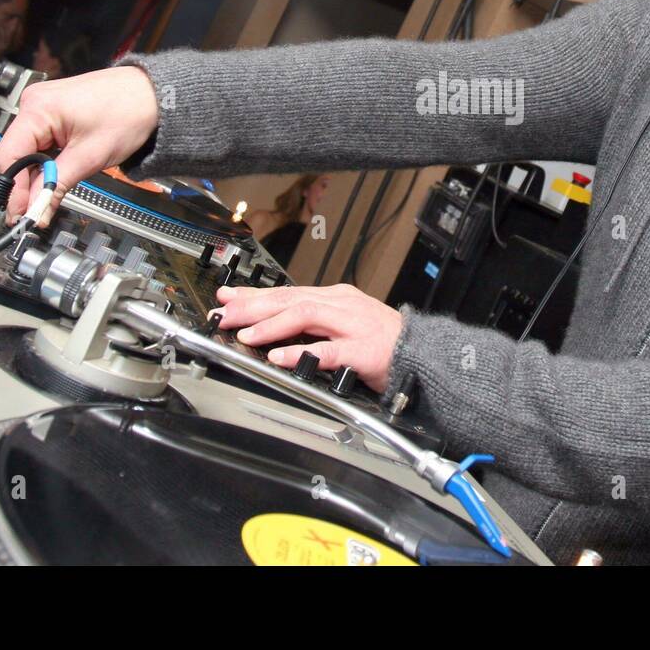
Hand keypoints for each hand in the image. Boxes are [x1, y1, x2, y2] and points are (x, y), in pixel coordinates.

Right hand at [0, 66, 159, 222]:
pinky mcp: (54, 112)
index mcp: (37, 108)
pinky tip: (57, 173)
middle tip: (36, 212)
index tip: (21, 213)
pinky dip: (48, 161)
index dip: (14, 189)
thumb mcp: (90, 157)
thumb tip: (36, 210)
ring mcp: (43, 106)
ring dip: (39, 174)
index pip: (8, 156)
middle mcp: (34, 103)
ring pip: (28, 151)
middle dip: (26, 185)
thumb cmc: (130, 112)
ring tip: (50, 193)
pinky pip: (41, 142)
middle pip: (16, 154)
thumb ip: (56, 185)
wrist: (154, 95)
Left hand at [214, 283, 402, 393]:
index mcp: (335, 298)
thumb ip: (313, 324)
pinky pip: (327, 350)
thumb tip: (273, 325)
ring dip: (272, 325)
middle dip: (254, 306)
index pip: (288, 292)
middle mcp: (341, 305)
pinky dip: (301, 353)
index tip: (228, 299)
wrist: (422, 353)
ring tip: (246, 334)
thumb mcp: (344, 323)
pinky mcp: (362, 351)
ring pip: (305, 316)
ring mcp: (352, 325)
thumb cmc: (383, 342)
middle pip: (291, 299)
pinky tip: (280, 357)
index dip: (254, 295)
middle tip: (226, 313)